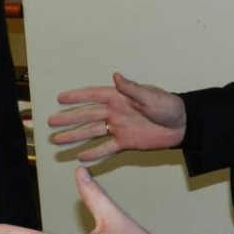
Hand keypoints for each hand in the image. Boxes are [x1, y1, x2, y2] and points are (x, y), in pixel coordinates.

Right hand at [48, 73, 185, 160]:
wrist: (183, 125)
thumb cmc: (168, 105)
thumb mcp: (150, 96)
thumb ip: (131, 88)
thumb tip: (116, 76)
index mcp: (119, 97)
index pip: (92, 95)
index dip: (76, 96)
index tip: (59, 98)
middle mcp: (115, 112)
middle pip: (86, 115)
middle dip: (68, 119)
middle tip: (50, 123)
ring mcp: (119, 128)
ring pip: (92, 132)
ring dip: (75, 136)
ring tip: (57, 140)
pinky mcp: (126, 142)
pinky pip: (106, 148)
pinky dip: (94, 153)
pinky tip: (80, 157)